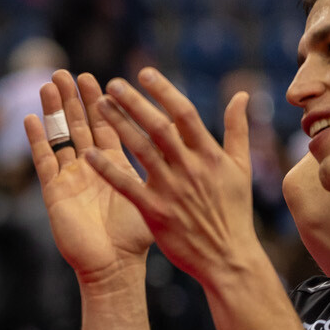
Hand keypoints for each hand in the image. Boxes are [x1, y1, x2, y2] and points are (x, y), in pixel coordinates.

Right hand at [24, 69, 154, 285]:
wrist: (114, 268)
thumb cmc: (136, 238)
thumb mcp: (157, 195)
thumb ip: (170, 166)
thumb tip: (191, 144)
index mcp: (116, 167)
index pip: (109, 127)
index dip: (105, 103)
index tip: (104, 78)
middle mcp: (91, 168)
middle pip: (81, 125)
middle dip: (76, 98)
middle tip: (70, 72)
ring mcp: (70, 178)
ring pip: (61, 137)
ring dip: (55, 110)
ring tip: (49, 84)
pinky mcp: (55, 191)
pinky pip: (44, 161)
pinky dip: (37, 140)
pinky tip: (30, 119)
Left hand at [88, 70, 263, 290]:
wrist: (227, 256)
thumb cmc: (234, 211)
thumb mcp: (241, 167)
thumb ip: (238, 129)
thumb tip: (242, 94)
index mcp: (210, 154)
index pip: (184, 113)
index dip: (163, 91)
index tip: (144, 72)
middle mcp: (189, 167)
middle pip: (158, 127)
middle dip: (134, 103)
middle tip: (111, 84)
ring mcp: (171, 189)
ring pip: (139, 150)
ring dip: (118, 125)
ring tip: (97, 105)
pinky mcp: (154, 210)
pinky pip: (126, 185)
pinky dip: (107, 168)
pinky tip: (88, 152)